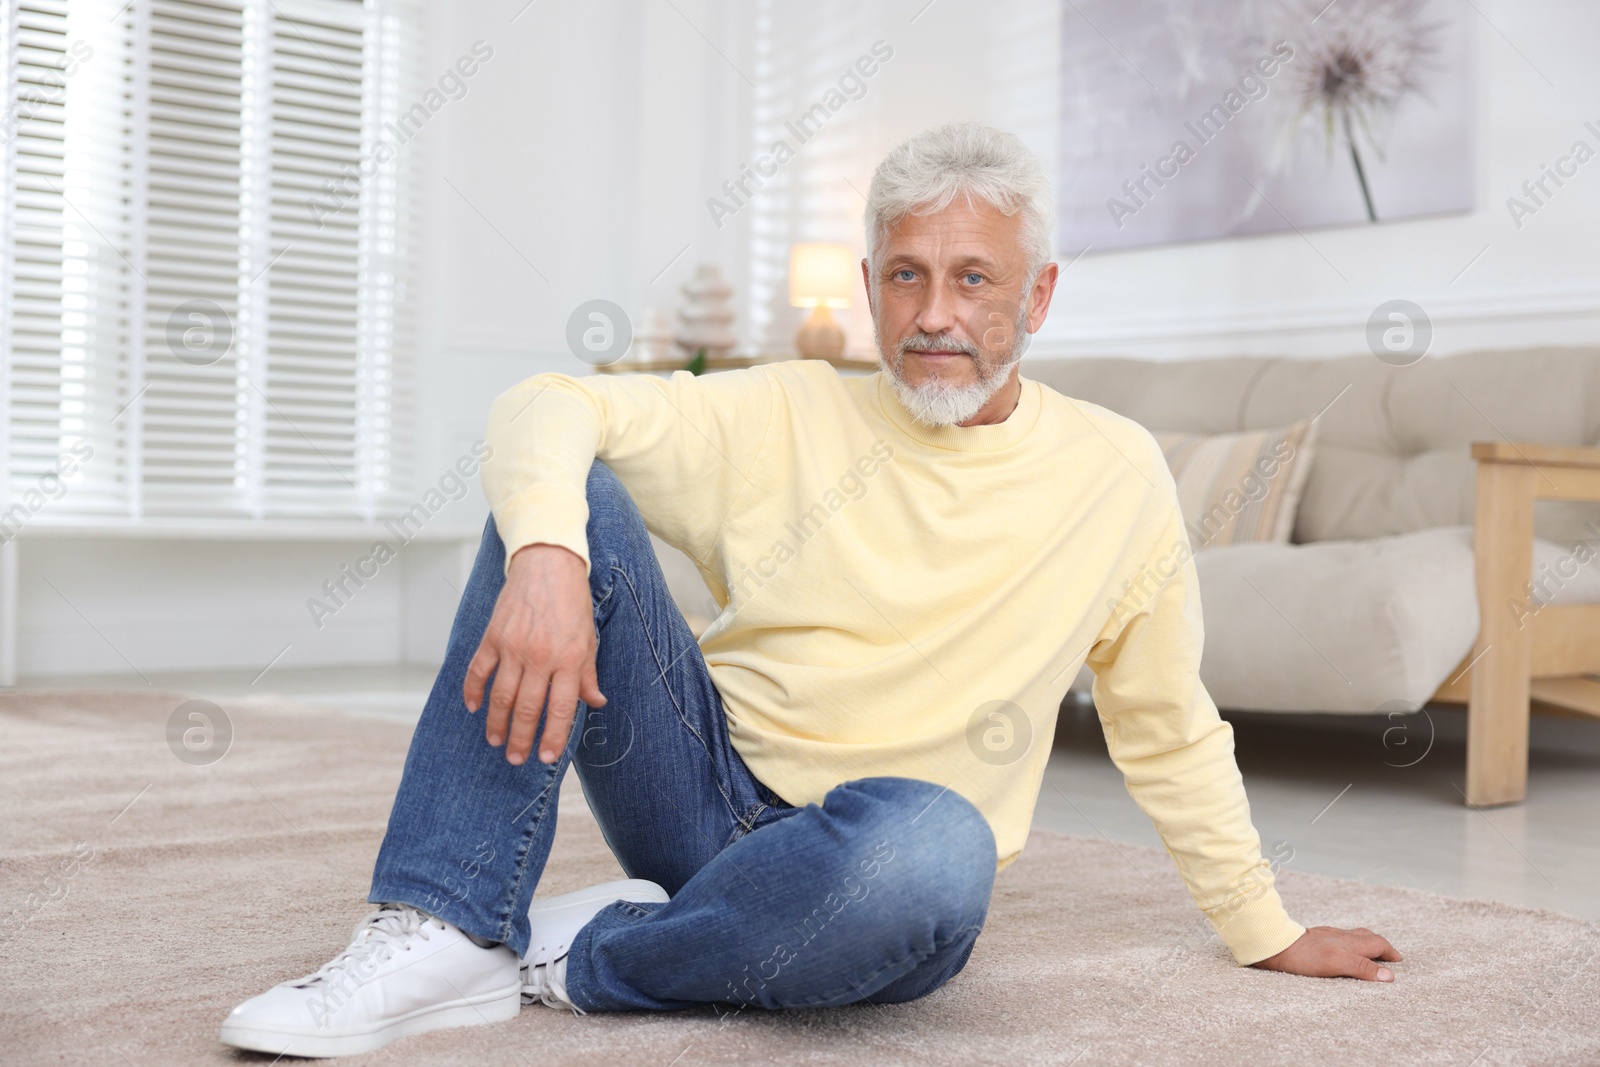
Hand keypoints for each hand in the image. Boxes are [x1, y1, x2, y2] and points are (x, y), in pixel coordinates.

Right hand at [463, 544, 605, 765]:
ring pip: (501, 696)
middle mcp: (540, 656)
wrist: (548, 562)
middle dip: (521, 739)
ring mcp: (513, 646)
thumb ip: (587, 675)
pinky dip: (473, 692)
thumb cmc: (572, 602)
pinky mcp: (493, 636)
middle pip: (527, 708)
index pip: (561, 708)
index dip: (553, 736)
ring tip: (496, 741)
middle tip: (516, 759)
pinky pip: (478, 671)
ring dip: (497, 724)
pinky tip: (473, 708)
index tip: (546, 757)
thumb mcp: (588, 639)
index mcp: (568, 659)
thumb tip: (596, 702)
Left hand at [1253, 926, 1401, 981]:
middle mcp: (1340, 936)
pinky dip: (1347, 945)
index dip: (1389, 952)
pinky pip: (1337, 940)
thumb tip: (1389, 975)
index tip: (1398, 960)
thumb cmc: (1305, 955)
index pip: (1377, 943)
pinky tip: (1339, 950)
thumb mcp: (1338, 962)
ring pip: (1351, 937)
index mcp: (1350, 941)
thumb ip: (1363, 967)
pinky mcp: (1313, 939)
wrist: (1274, 945)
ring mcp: (1326, 936)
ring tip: (1367, 953)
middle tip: (1388, 956)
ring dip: (1363, 944)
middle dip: (1380, 945)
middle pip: (1366, 937)